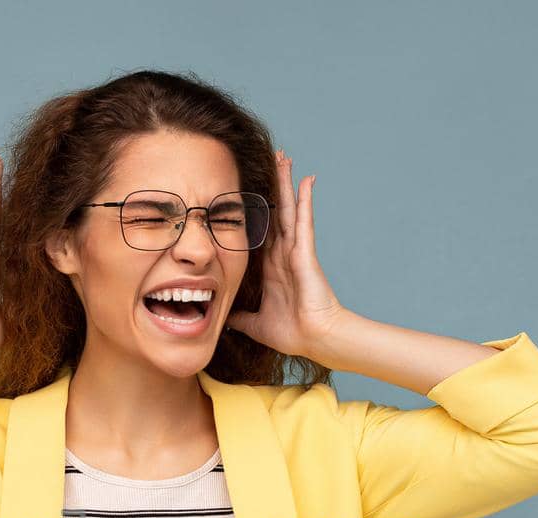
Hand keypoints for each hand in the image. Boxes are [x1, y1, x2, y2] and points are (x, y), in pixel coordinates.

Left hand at [224, 149, 346, 361]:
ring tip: (284, 158)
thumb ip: (239, 318)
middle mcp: (283, 254)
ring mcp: (295, 251)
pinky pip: (304, 221)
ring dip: (286, 184)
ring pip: (288, 210)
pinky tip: (307, 180)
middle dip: (272, 187)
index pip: (261, 231)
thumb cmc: (292, 333)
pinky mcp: (305, 253)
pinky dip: (304, 200)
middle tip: (270, 160)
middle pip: (275, 212)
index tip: (248, 191)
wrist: (315, 340)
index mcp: (271, 268)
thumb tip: (222, 319)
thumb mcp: (255, 324)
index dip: (255, 210)